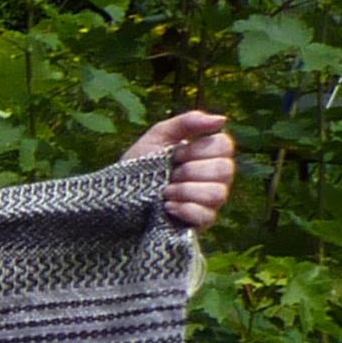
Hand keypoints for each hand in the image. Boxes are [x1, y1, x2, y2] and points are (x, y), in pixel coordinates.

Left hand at [126, 108, 237, 231]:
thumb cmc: (139, 165)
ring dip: (185, 190)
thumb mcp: (158, 137)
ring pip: (218, 193)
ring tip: (165, 191)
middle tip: (170, 174)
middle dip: (190, 170)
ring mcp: (210, 202)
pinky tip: (166, 207)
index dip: (197, 149)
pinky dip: (184, 209)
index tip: (175, 155)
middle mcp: (215, 178)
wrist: (116, 199)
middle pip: (225, 169)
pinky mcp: (200, 223)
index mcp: (209, 155)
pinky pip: (207, 215)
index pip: (225, 145)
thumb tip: (222, 119)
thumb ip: (187, 122)